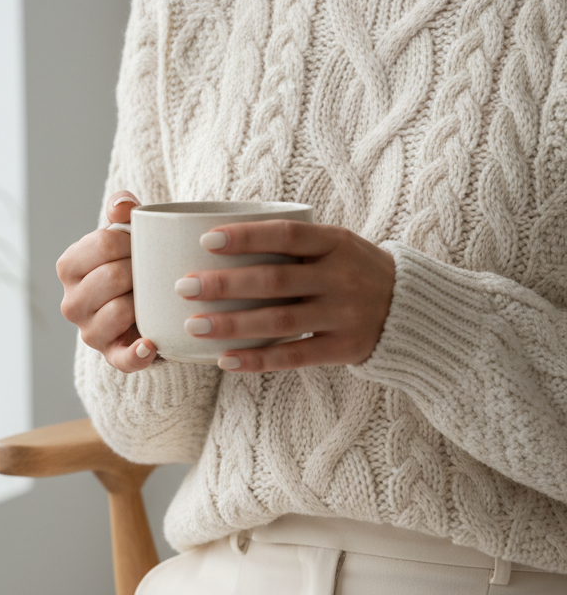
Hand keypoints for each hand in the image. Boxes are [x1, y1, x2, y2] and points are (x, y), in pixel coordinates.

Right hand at [57, 190, 158, 371]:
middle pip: (112, 277)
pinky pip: (123, 359)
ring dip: (144, 302)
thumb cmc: (130, 262)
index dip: (131, 241)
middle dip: (139, 270)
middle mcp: (71, 302)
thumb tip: (123, 206)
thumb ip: (122, 210)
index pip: (102, 245)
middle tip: (153, 270)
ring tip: (154, 296)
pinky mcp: (112, 356)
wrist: (143, 301)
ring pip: (119, 311)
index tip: (143, 244)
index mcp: (68, 266)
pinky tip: (150, 345)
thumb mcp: (124, 233)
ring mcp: (89, 332)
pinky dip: (137, 354)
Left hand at [176, 221, 394, 371]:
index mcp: (336, 243)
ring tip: (194, 325)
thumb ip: (294, 243)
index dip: (246, 236)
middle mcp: (340, 277)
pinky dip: (258, 360)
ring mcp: (343, 315)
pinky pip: (294, 357)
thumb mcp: (337, 245)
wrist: (411, 309)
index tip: (206, 240)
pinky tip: (225, 360)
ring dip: (232, 324)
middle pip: (274, 280)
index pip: (286, 234)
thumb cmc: (355, 271)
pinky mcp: (343, 348)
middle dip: (224, 284)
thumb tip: (222, 239)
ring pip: (279, 321)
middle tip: (184, 287)